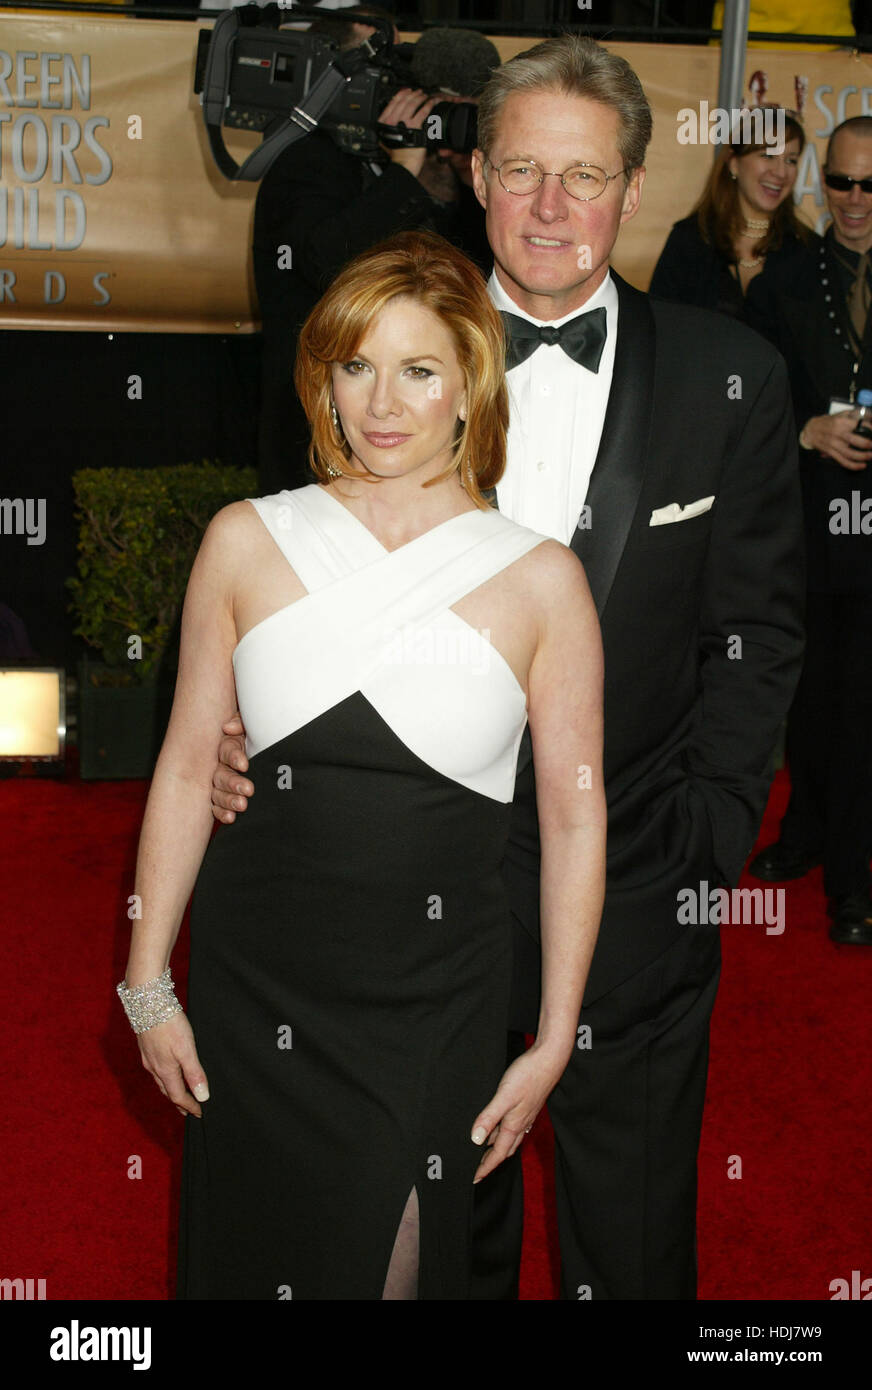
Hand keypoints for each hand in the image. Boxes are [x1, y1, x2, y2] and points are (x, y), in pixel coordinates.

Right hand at [136, 1011, 208, 1118]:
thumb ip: (194, 1073)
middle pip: (167, 1091)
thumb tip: (202, 1096)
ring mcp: (148, 1057)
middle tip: (188, 1110)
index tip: (199, 1113)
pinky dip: (164, 1077)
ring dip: (170, 1090)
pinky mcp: (146, 1047)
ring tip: (179, 1094)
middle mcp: (154, 1067)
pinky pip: (155, 1070)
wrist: (148, 1002)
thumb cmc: (169, 1025)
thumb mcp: (186, 1049)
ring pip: (160, 1080)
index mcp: (165, 1070)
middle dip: (179, 1102)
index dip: (190, 1106)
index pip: (178, 1096)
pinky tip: (167, 1070)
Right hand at [211, 712, 252, 823]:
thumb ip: (241, 723)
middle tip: (248, 790)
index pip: (227, 750)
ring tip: (242, 805)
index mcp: (229, 745)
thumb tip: (228, 728)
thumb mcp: (252, 725)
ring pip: (218, 792)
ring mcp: (221, 783)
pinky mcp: (223, 797)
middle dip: (233, 783)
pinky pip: (217, 806)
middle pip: (221, 774)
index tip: (244, 765)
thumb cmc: (258, 735)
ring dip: (228, 799)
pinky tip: (230, 817)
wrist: (269, 751)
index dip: (234, 757)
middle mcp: (221, 765)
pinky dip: (222, 812)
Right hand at [379, 88, 441, 178]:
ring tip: (424, 96)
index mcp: (384, 122)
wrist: (403, 164)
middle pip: (403, 101)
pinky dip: (428, 104)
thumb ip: (389, 126)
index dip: (401, 94)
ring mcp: (404, 122)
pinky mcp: (415, 126)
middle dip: (412, 94)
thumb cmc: (396, 154)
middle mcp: (393, 120)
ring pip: (412, 104)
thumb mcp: (386, 138)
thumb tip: (395, 116)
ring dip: (420, 97)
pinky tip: (432, 102)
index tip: (407, 91)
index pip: (393, 103)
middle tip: (418, 92)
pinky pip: (422, 111)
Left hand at [470, 1041, 569, 1183]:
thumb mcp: (504, 1096)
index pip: (497, 1154)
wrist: (549, 1059)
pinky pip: (513, 1125)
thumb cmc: (528, 1075)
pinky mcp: (526, 1105)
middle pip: (504, 1150)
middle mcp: (521, 1123)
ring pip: (509, 1137)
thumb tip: (475, 1140)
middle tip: (478, 1169)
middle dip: (491, 1161)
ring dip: (496, 1147)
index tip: (474, 1179)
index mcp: (514, 1125)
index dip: (485, 1167)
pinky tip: (498, 1124)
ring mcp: (525, 1114)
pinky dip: (503, 1131)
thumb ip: (489, 1117)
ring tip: (483, 1150)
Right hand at [804, 412, 871, 469]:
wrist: (811, 430)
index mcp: (841, 422)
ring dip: (862, 456)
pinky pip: (843, 461)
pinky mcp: (830, 452)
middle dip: (867, 444)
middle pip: (855, 441)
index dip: (869, 428)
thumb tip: (871, 416)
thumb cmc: (829, 421)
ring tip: (871, 456)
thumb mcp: (842, 414)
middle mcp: (837, 433)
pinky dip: (853, 465)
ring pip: (849, 453)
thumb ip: (856, 415)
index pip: (858, 425)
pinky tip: (862, 465)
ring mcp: (833, 444)